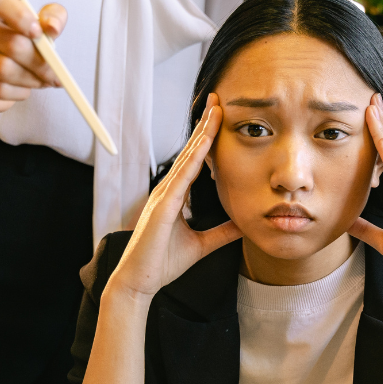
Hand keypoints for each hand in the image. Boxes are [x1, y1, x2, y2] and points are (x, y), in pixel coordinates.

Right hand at [0, 0, 65, 112]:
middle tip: (53, 75)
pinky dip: (16, 94)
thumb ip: (52, 18)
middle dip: (39, 63)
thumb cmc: (18, 42)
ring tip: (38, 82)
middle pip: (10, 44)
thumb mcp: (38, 26)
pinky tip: (20, 90)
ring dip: (30, 81)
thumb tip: (52, 27)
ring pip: (4, 71)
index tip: (38, 34)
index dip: (19, 15)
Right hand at [105, 93, 240, 301]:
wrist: (139, 282)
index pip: (195, 161)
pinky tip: (204, 145)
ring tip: (215, 112)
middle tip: (218, 101)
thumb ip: (221, 233)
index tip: (220, 118)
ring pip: (186, 158)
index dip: (207, 139)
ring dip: (201, 135)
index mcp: (175, 196)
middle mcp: (168, 191)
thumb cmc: (162, 263)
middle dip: (205, 126)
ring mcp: (163, 196)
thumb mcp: (201, 245)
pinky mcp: (162, 207)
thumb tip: (243, 225)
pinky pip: (181, 178)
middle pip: (190, 152)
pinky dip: (193, 160)